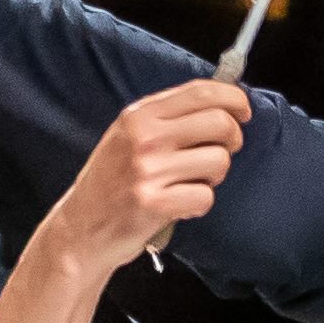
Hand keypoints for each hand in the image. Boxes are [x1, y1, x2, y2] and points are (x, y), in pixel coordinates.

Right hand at [34, 77, 247, 278]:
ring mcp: (148, 171)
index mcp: (139, 116)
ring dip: (213, 177)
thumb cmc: (111, 183)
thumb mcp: (127, 137)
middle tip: (221, 152)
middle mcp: (143, 138)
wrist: (80, 230)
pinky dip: (198, 205)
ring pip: (218, 161)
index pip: (201, 92)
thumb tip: (221, 105)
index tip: (243, 112)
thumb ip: (166, 118)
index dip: (233, 99)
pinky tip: (178, 205)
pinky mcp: (154, 203)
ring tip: (190, 183)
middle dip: (232, 139)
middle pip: (219, 123)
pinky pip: (205, 197)